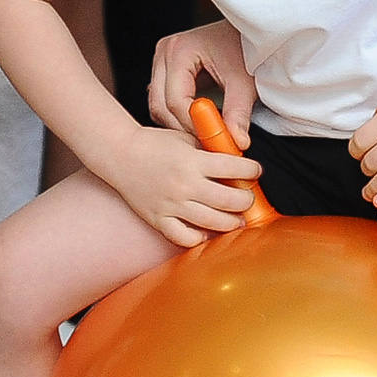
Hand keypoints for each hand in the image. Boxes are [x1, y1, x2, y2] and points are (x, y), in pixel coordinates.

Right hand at [102, 121, 260, 247]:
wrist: (121, 154)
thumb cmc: (155, 144)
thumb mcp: (186, 138)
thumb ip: (210, 150)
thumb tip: (238, 160)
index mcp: (192, 161)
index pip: (233, 168)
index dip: (251, 171)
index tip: (255, 171)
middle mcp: (184, 185)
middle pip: (228, 200)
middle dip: (246, 200)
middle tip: (248, 198)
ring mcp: (171, 205)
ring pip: (212, 222)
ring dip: (231, 222)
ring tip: (237, 219)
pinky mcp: (159, 219)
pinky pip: (183, 237)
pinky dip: (199, 238)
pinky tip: (207, 232)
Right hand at [147, 21, 251, 142]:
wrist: (246, 32)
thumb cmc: (244, 47)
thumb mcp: (244, 81)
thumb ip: (238, 112)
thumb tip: (236, 141)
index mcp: (179, 50)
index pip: (175, 99)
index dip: (192, 124)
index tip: (212, 140)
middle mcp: (165, 53)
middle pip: (160, 104)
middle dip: (182, 128)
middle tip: (207, 143)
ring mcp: (162, 61)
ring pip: (158, 106)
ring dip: (179, 123)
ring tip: (205, 134)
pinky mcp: (165, 70)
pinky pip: (163, 101)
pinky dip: (178, 116)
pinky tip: (198, 123)